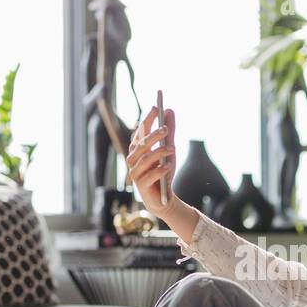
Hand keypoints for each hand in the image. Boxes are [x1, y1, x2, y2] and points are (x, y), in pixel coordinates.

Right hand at [123, 102, 177, 216]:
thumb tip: (170, 110)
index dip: (147, 119)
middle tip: (166, 128)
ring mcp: (135, 173)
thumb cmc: (163, 172)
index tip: (156, 108)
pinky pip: (149, 176)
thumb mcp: (169, 149)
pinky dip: (159, 170)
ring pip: (145, 159)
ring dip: (159, 152)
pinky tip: (168, 166)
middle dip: (153, 135)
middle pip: (141, 145)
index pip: (140, 131)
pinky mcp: (141, 186)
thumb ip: (169, 132)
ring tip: (172, 148)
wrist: (163, 198)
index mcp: (138, 149)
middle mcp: (133, 160)